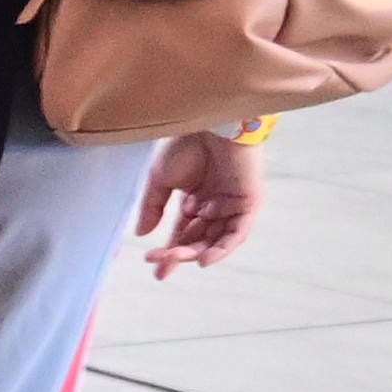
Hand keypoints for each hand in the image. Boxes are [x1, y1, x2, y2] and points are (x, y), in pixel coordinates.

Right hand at [136, 129, 264, 275]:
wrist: (210, 124)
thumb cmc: (186, 144)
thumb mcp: (159, 180)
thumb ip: (153, 208)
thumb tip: (142, 234)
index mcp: (194, 201)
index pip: (182, 233)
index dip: (169, 251)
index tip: (154, 267)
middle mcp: (214, 207)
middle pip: (197, 240)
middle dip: (178, 254)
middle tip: (159, 263)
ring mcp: (232, 206)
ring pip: (215, 240)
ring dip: (195, 252)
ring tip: (176, 259)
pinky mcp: (248, 204)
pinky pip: (237, 233)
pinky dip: (223, 249)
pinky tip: (204, 259)